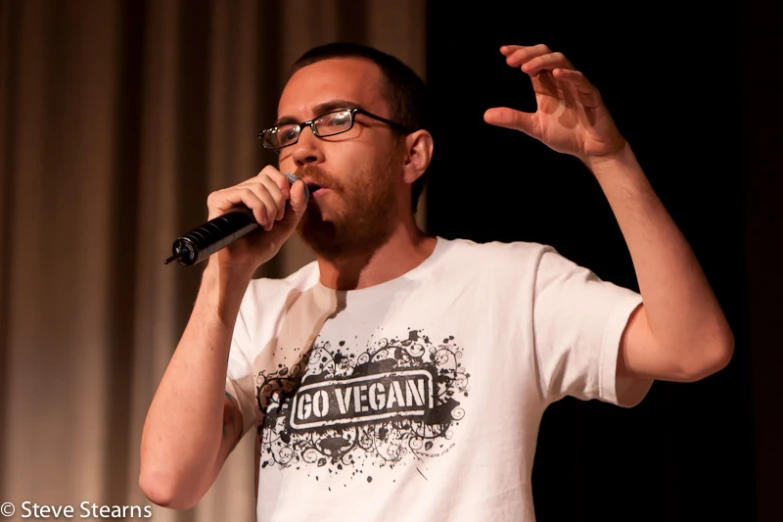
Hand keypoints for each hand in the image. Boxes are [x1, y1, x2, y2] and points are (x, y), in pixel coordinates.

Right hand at [205, 166, 307, 271]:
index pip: (269, 172)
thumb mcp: (286, 224)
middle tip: (278, 219)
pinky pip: (245, 193)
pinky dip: (259, 208)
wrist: (243, 264)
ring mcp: (228, 195)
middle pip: (265, 178)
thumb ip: (296, 205)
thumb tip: (299, 183)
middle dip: (278, 199)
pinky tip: (260, 222)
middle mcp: (239, 191)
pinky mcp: (218, 200)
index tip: (288, 200)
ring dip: (270, 207)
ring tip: (268, 225)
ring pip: (257, 186)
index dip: (282, 182)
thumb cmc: (260, 246)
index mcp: (254, 194)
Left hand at [484, 44, 626, 164]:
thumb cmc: (567, 135)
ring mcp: (576, 85)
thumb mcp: (534, 127)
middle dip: (528, 54)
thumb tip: (486, 115)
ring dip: (543, 62)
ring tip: (526, 69)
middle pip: (546, 54)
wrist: (591, 149)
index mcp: (547, 85)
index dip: (520, 53)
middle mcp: (560, 81)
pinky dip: (569, 75)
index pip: (532, 61)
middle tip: (511, 60)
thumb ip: (513, 119)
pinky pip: (580, 80)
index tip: (503, 51)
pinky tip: (556, 74)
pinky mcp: (590, 94)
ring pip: (562, 61)